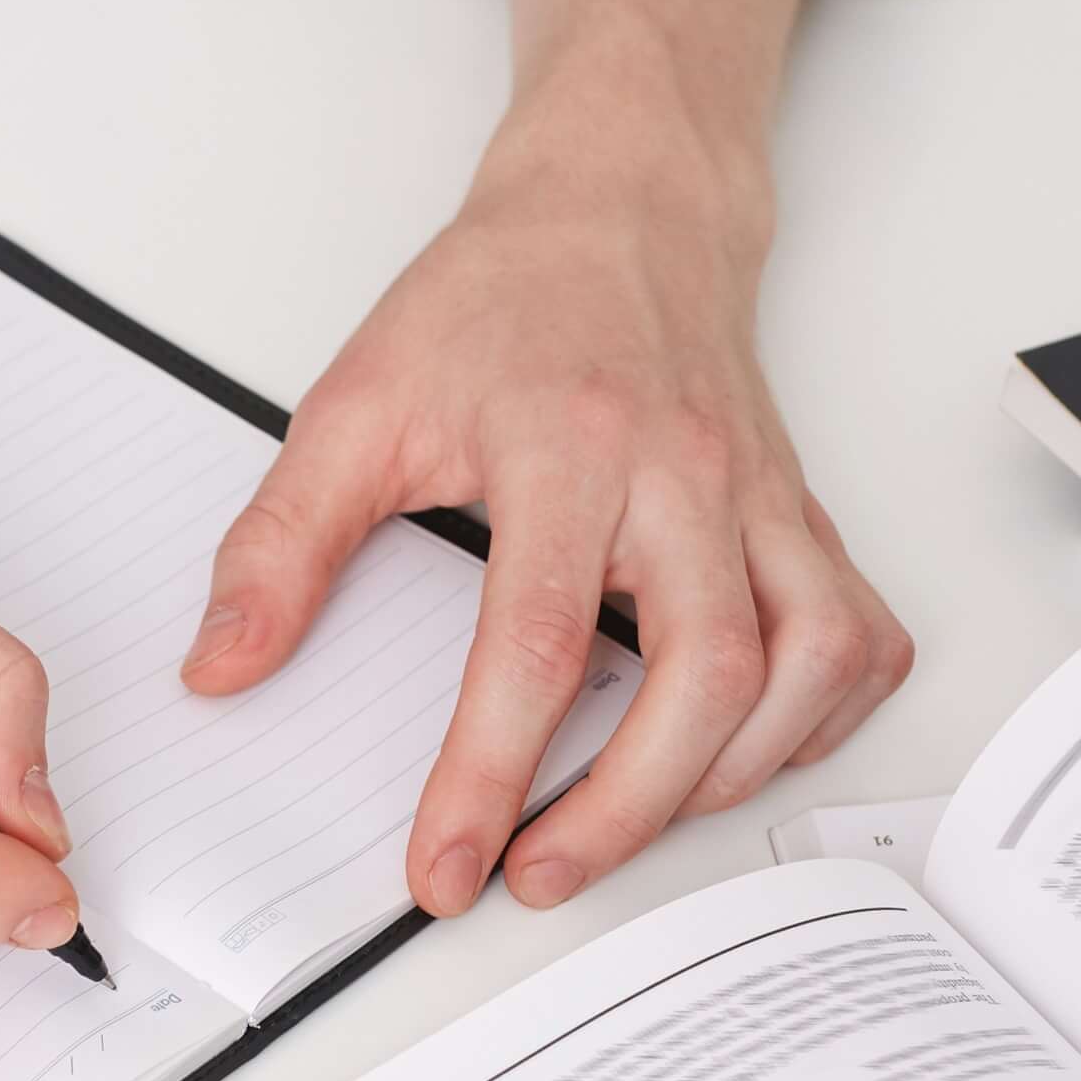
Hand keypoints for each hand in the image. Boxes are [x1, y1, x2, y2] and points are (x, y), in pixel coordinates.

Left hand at [184, 164, 909, 916]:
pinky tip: (742, 751)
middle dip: (626, 807)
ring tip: (627, 823)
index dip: (490, 774)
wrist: (620, 205)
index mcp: (569, 447)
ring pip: (807, 664)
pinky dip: (820, 718)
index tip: (444, 864)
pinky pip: (859, 636)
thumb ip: (280, 544)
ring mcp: (760, 498)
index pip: (537, 641)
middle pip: (704, 674)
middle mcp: (686, 475)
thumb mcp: (354, 407)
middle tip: (538, 875)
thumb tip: (222, 668)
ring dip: (727, 774)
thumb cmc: (497, 302)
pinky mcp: (802, 513)